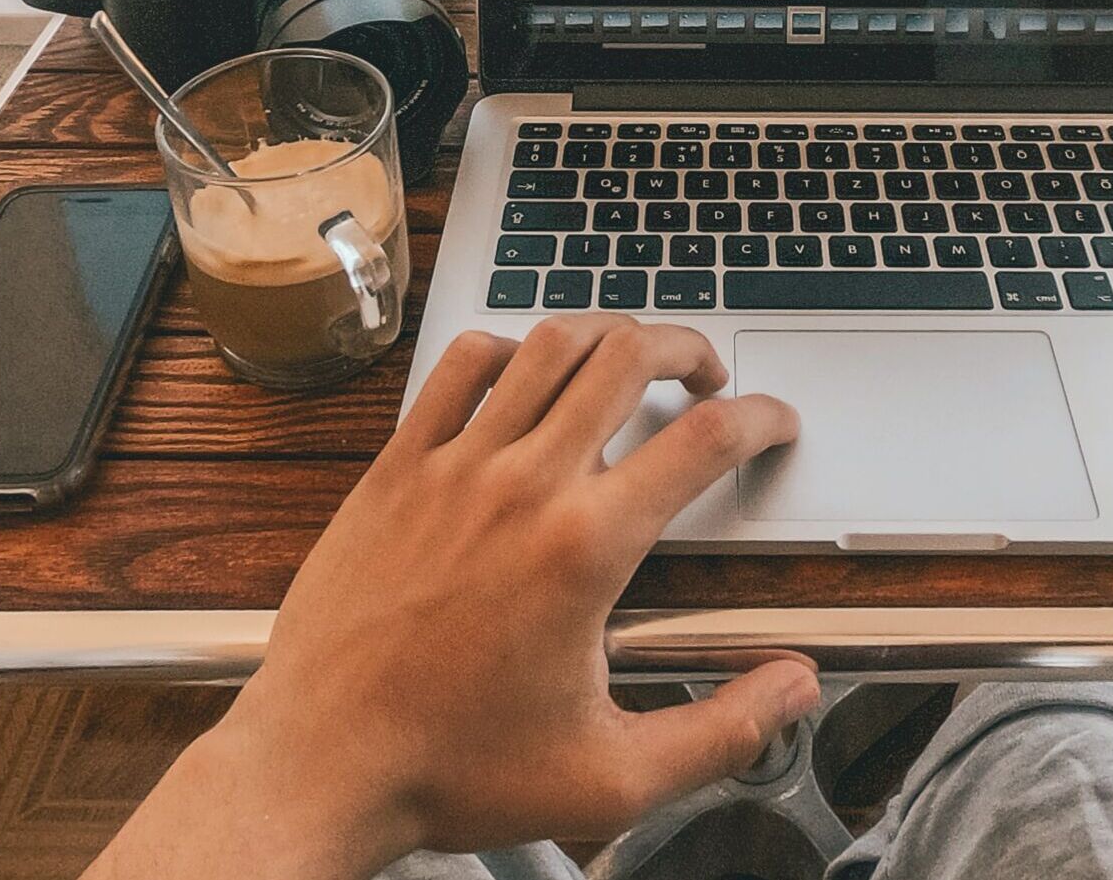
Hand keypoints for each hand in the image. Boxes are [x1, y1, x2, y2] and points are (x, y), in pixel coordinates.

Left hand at [86, 318, 815, 878]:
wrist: (317, 768)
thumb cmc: (451, 770)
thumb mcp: (611, 778)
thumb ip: (722, 730)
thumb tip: (795, 685)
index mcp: (586, 546)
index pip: (706, 441)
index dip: (763, 418)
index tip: (775, 423)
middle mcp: (524, 484)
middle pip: (629, 356)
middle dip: (688, 349)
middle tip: (706, 375)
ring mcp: (454, 464)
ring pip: (548, 344)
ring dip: (606, 334)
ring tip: (629, 356)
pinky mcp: (397, 466)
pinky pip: (459, 366)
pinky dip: (506, 349)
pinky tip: (523, 373)